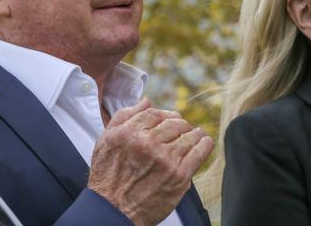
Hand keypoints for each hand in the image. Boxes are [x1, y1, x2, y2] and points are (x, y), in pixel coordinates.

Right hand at [86, 97, 213, 225]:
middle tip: (183, 127)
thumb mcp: (106, 141)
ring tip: (197, 134)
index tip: (169, 119)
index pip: (154, 113)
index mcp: (128, 133)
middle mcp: (147, 143)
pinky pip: (198, 152)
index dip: (164, 114)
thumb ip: (124, 117)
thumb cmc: (107, 176)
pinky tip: (205, 142)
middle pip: (174, 122)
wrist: (113, 210)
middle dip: (180, 123)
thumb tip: (146, 101)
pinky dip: (204, 144)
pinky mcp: (179, 176)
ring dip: (194, 132)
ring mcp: (165, 159)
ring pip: (188, 135)